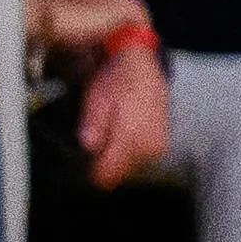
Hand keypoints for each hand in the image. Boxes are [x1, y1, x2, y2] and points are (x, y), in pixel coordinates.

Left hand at [73, 22, 167, 190]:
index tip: (80, 163)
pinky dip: (126, 154)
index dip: (89, 171)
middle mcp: (149, 145)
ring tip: (108, 133)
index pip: (107, 174)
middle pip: (116, 175)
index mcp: (133, 134)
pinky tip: (120, 134)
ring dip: (114, 159)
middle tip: (94, 141)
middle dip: (101, 163)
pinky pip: (137, 161)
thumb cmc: (117, 80)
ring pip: (127, 170)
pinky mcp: (160, 146)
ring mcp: (157, 147)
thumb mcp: (96, 98)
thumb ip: (93, 124)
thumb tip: (88, 146)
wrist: (142, 66)